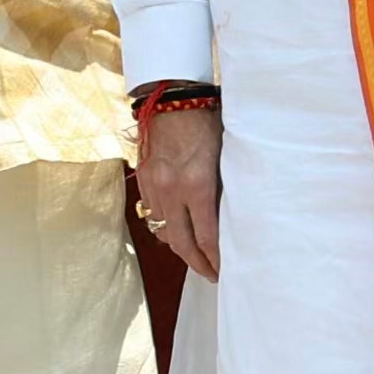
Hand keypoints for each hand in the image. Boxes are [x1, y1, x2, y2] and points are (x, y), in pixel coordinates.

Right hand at [131, 100, 224, 276]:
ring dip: (180, 247)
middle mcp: (172, 191)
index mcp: (196, 185)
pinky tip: (177, 228)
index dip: (216, 259)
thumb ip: (223, 192)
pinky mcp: (144, 180)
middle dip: (197, 263)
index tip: (225, 270)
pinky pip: (152, 214)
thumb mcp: (224, 159)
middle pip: (181, 243)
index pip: (206, 237)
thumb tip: (230, 223)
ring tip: (195, 254)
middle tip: (211, 274)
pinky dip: (165, 226)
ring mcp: (154, 186)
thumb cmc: (207, 124)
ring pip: (163, 231)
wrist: (173, 99)